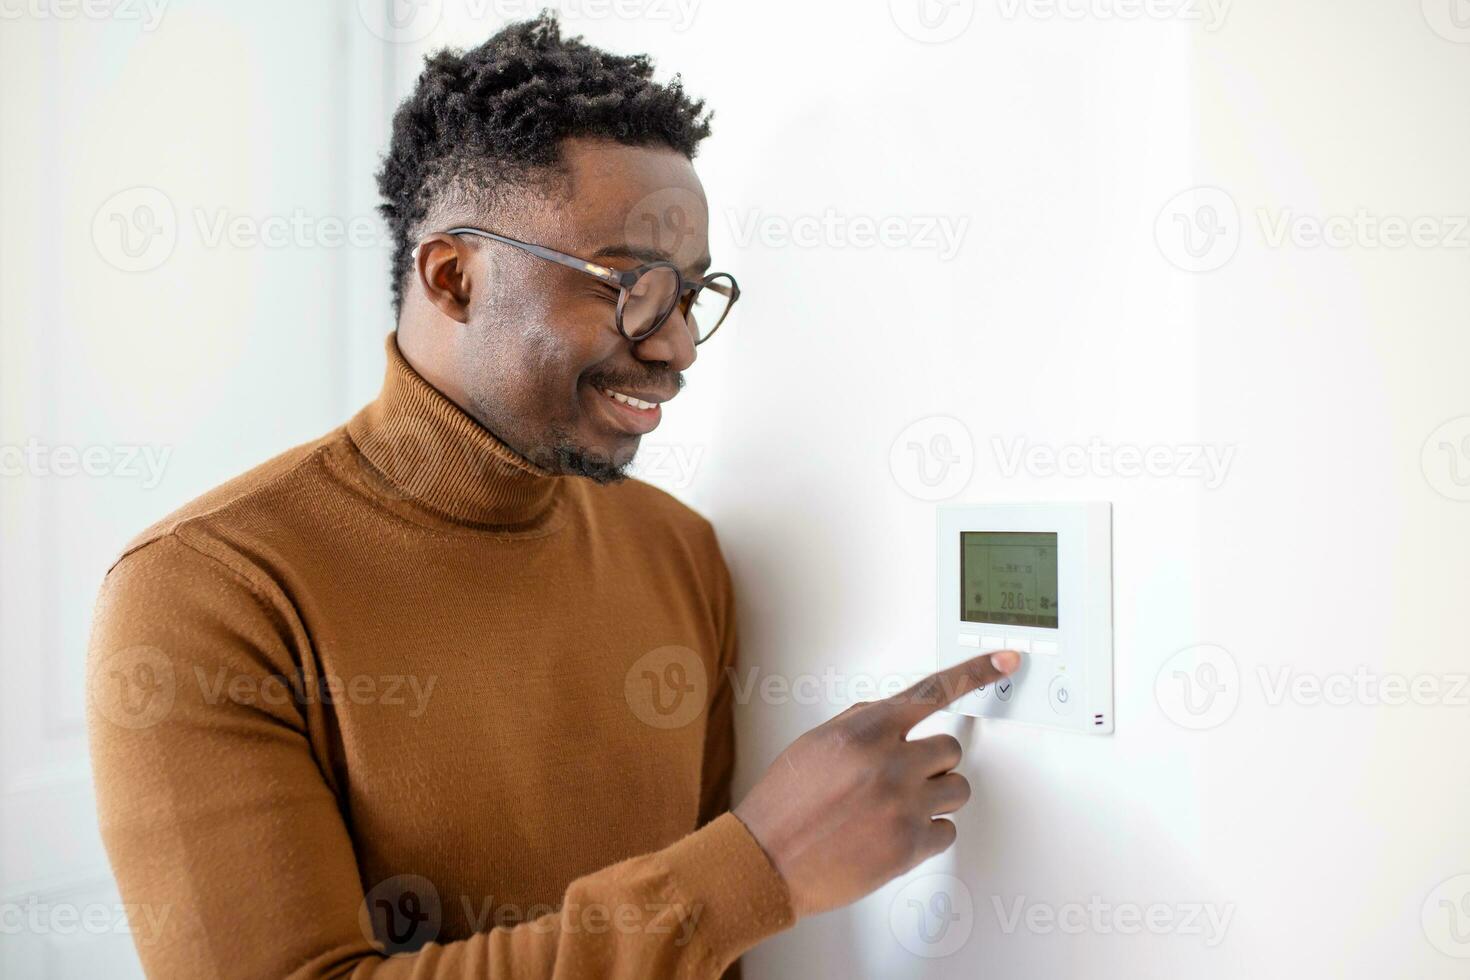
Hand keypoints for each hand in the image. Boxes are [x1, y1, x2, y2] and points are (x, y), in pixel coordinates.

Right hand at [733, 649, 1020, 919]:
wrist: (767, 860)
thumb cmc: (784, 804)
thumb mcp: (816, 743)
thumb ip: (862, 723)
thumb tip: (893, 716)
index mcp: (866, 731)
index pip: (933, 691)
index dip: (975, 672)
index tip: (1004, 660)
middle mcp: (890, 763)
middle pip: (950, 749)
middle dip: (931, 763)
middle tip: (902, 778)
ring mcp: (904, 805)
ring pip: (957, 789)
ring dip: (934, 796)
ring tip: (895, 807)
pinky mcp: (911, 846)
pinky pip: (948, 831)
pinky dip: (928, 833)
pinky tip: (895, 833)